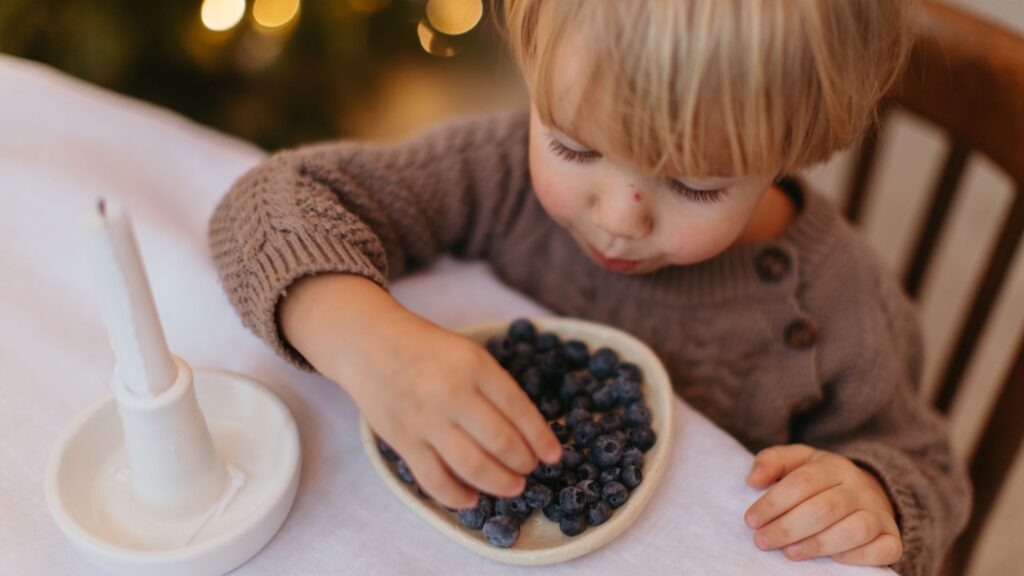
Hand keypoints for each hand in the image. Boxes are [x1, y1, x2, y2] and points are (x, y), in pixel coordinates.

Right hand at [351, 316, 561, 508]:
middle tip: (530, 468)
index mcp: (475, 366)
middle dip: (524, 463)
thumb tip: (529, 434)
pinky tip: (472, 498)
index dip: (542, 438)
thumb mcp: (470, 354)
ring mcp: (425, 420)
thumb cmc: (428, 350)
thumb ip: (496, 389)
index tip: (555, 455)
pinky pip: (435, 480)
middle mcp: (451, 393)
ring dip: (500, 484)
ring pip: (473, 467)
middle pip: (501, 443)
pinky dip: (457, 496)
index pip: (520, 410)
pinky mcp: (402, 441)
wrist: (370, 344)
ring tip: (512, 486)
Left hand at [744, 444, 901, 565]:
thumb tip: (752, 480)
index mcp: (834, 466)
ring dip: (818, 544)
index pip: (803, 482)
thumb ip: (772, 462)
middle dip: (788, 527)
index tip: (751, 520)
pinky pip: (883, 549)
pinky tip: (832, 560)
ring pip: (854, 530)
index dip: (774, 502)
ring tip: (790, 553)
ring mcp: (879, 513)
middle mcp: (860, 488)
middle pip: (824, 508)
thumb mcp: (797, 461)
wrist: (870, 491)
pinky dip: (857, 557)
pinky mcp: (892, 537)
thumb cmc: (821, 480)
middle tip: (762, 541)